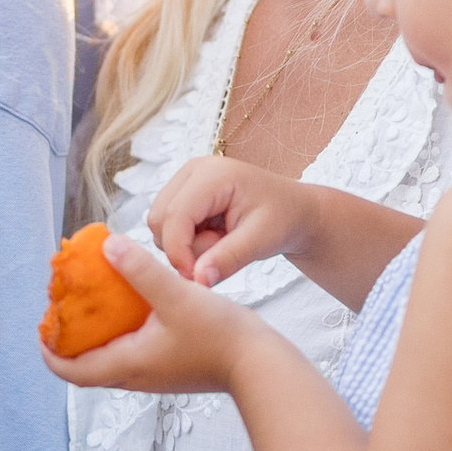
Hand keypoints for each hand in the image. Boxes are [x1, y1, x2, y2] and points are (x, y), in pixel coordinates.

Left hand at [39, 233, 250, 395]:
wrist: (261, 366)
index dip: (49, 350)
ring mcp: (155, 376)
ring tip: (93, 306)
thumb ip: (141, 269)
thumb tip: (107, 246)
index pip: (71, 369)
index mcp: (128, 364)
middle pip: (86, 368)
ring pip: (110, 362)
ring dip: (95, 339)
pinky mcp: (171, 370)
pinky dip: (120, 336)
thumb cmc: (220, 335)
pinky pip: (132, 356)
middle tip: (63, 311)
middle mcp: (136, 376)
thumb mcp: (177, 294)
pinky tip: (132, 308)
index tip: (41, 325)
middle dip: (69, 342)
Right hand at [147, 154, 306, 287]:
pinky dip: (186, 242)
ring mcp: (184, 181)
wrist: (292, 210)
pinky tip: (214, 239)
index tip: (197, 278)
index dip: (178, 252)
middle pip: (159, 220)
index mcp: (212, 174)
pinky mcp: (182, 195)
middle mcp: (192, 171)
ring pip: (159, 226)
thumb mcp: (262, 240)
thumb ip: (229, 258)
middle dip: (183, 249)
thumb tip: (198, 279)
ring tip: (222, 243)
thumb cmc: (283, 217)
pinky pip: (167, 228)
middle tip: (220, 255)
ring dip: (185, 246)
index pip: (174, 216)